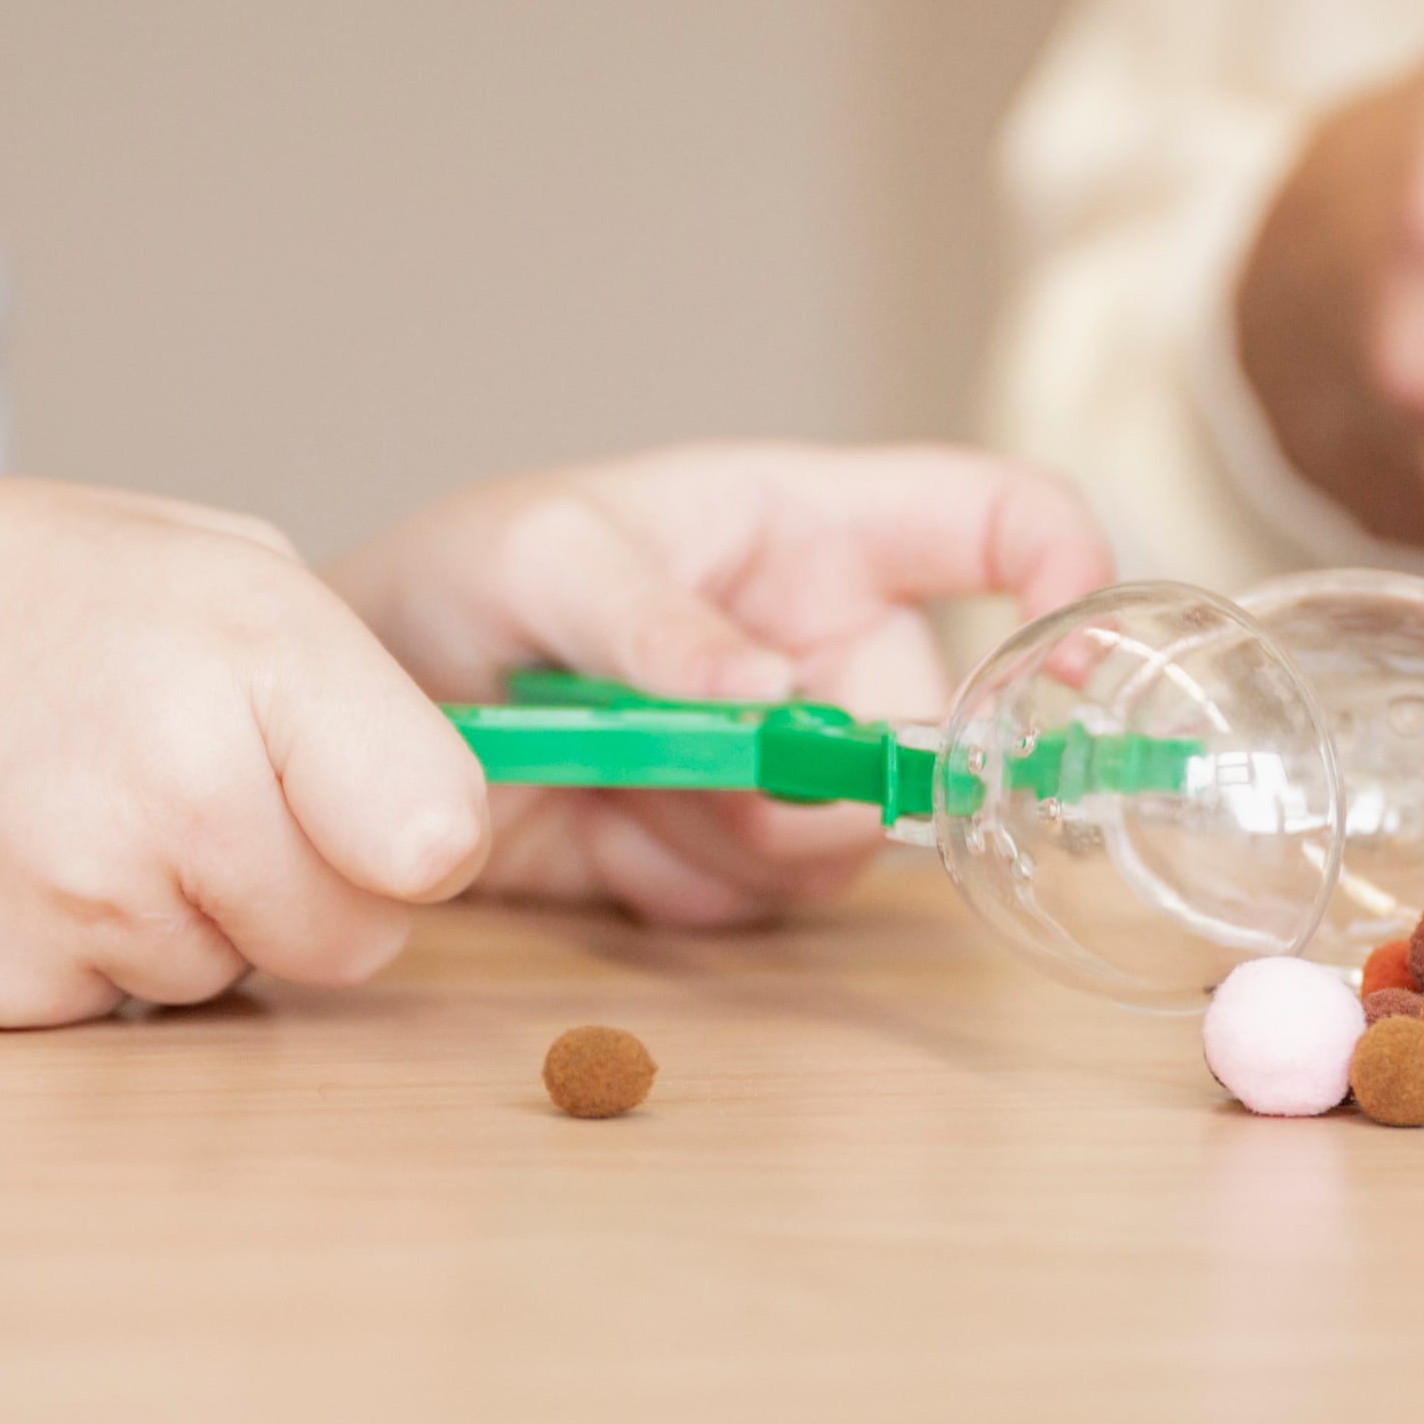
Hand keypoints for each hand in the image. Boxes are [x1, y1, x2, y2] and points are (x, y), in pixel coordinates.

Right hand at [0, 479, 489, 1025]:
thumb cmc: (10, 597)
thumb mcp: (204, 560)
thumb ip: (342, 684)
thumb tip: (450, 823)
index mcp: (251, 651)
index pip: (440, 834)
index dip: (411, 828)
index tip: (368, 802)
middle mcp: (174, 785)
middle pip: (354, 937)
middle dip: (309, 887)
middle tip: (199, 791)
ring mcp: (80, 903)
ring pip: (235, 978)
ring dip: (192, 917)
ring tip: (82, 800)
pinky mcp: (2, 996)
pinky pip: (124, 1012)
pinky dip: (92, 957)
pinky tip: (18, 856)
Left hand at [328, 442, 1114, 928]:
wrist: (353, 725)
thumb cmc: (461, 581)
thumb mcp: (538, 558)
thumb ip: (653, 617)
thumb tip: (773, 690)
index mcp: (814, 525)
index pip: (1001, 516)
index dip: (1070, 576)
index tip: (1067, 665)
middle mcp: (828, 640)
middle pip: (929, 724)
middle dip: (825, 767)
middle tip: (699, 766)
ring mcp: (790, 759)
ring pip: (847, 837)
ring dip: (730, 833)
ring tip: (613, 780)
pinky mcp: (734, 860)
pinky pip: (765, 907)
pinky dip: (681, 887)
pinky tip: (600, 838)